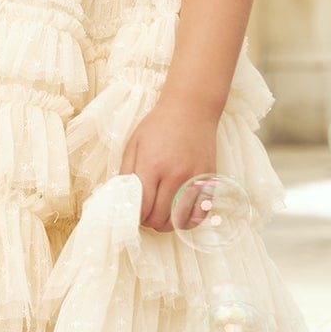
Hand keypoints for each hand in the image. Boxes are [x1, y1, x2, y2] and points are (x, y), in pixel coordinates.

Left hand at [119, 93, 219, 230]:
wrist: (192, 108)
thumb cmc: (159, 125)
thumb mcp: (134, 144)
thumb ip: (127, 173)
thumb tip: (121, 199)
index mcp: (153, 165)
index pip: (142, 207)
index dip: (134, 216)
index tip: (132, 213)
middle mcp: (175, 175)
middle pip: (159, 218)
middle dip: (148, 221)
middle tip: (145, 214)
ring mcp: (194, 179)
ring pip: (179, 220)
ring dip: (166, 223)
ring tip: (160, 214)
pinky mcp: (209, 180)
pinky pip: (199, 213)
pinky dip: (188, 220)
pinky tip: (179, 213)